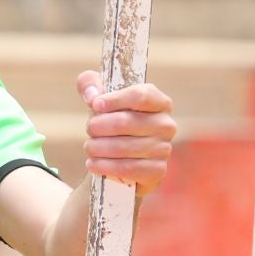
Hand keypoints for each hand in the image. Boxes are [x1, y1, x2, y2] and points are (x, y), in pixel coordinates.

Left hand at [76, 70, 177, 194]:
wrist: (117, 156)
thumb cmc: (110, 119)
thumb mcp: (98, 96)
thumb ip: (89, 84)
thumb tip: (91, 96)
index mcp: (159, 102)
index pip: (141, 96)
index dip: (115, 100)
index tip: (95, 105)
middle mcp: (166, 125)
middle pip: (126, 122)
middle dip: (99, 126)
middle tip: (90, 129)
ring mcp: (164, 149)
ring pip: (124, 147)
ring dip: (98, 147)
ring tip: (89, 147)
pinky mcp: (157, 171)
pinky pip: (128, 168)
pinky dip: (105, 166)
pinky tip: (92, 163)